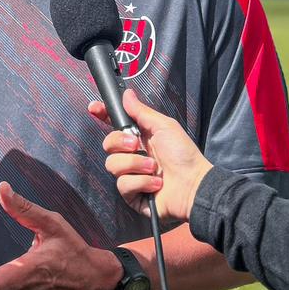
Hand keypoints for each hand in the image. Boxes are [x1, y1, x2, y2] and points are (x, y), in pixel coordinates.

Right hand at [89, 87, 212, 222]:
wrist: (194, 184)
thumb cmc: (183, 155)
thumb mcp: (164, 127)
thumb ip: (142, 112)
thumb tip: (127, 94)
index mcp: (138, 137)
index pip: (113, 124)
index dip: (102, 115)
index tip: (94, 108)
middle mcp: (131, 155)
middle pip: (107, 144)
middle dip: (120, 142)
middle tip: (137, 145)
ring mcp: (130, 175)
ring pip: (112, 165)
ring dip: (135, 164)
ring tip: (154, 168)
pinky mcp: (131, 194)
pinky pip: (123, 185)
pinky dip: (141, 182)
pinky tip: (156, 183)